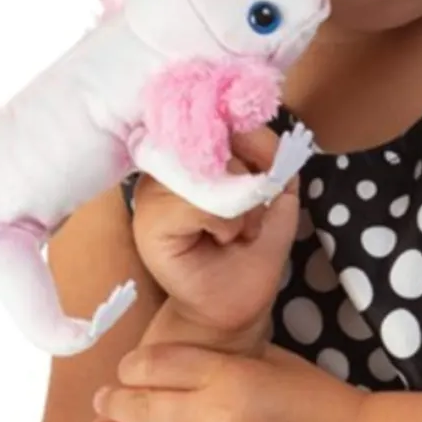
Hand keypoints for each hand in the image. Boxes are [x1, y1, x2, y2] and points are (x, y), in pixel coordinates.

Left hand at [86, 341, 367, 421]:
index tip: (123, 371)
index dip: (132, 368)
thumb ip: (222, 359)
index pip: (160, 364)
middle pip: (143, 407)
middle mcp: (216, 416)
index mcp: (230, 374)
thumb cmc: (315, 402)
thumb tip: (172, 361)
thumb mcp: (270, 361)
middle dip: (114, 404)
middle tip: (102, 403)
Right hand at [129, 127, 300, 338]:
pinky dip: (225, 222)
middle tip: (254, 213)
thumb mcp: (273, 195)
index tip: (268, 163)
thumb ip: (268, 157)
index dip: (248, 134)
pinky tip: (223, 240)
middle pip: (214, 137)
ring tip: (240, 230)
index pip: (215, 116)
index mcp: (191, 152)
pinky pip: (197, 201)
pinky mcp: (148, 219)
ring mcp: (152, 190)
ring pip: (207, 170)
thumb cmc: (251, 251)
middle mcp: (166, 163)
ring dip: (240, 205)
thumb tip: (259, 132)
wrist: (235, 306)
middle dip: (249, 175)